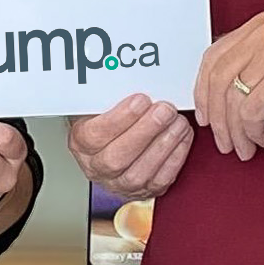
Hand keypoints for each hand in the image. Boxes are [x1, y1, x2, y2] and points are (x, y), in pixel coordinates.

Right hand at [67, 93, 193, 200]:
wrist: (111, 142)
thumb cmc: (107, 118)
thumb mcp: (99, 102)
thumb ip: (109, 94)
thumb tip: (127, 73)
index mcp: (81, 143)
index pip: (94, 136)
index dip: (119, 119)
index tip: (141, 100)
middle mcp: (97, 168)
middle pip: (117, 158)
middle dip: (146, 132)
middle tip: (165, 110)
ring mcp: (120, 183)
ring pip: (139, 173)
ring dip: (163, 145)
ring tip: (178, 122)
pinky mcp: (144, 191)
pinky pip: (160, 180)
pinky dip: (175, 158)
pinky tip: (182, 137)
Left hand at [195, 12, 263, 160]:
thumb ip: (251, 67)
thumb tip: (214, 95)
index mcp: (263, 25)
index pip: (214, 56)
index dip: (203, 89)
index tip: (206, 113)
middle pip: (217, 78)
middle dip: (216, 116)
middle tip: (222, 139)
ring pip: (230, 99)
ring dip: (234, 131)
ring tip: (244, 146)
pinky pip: (248, 113)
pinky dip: (252, 132)